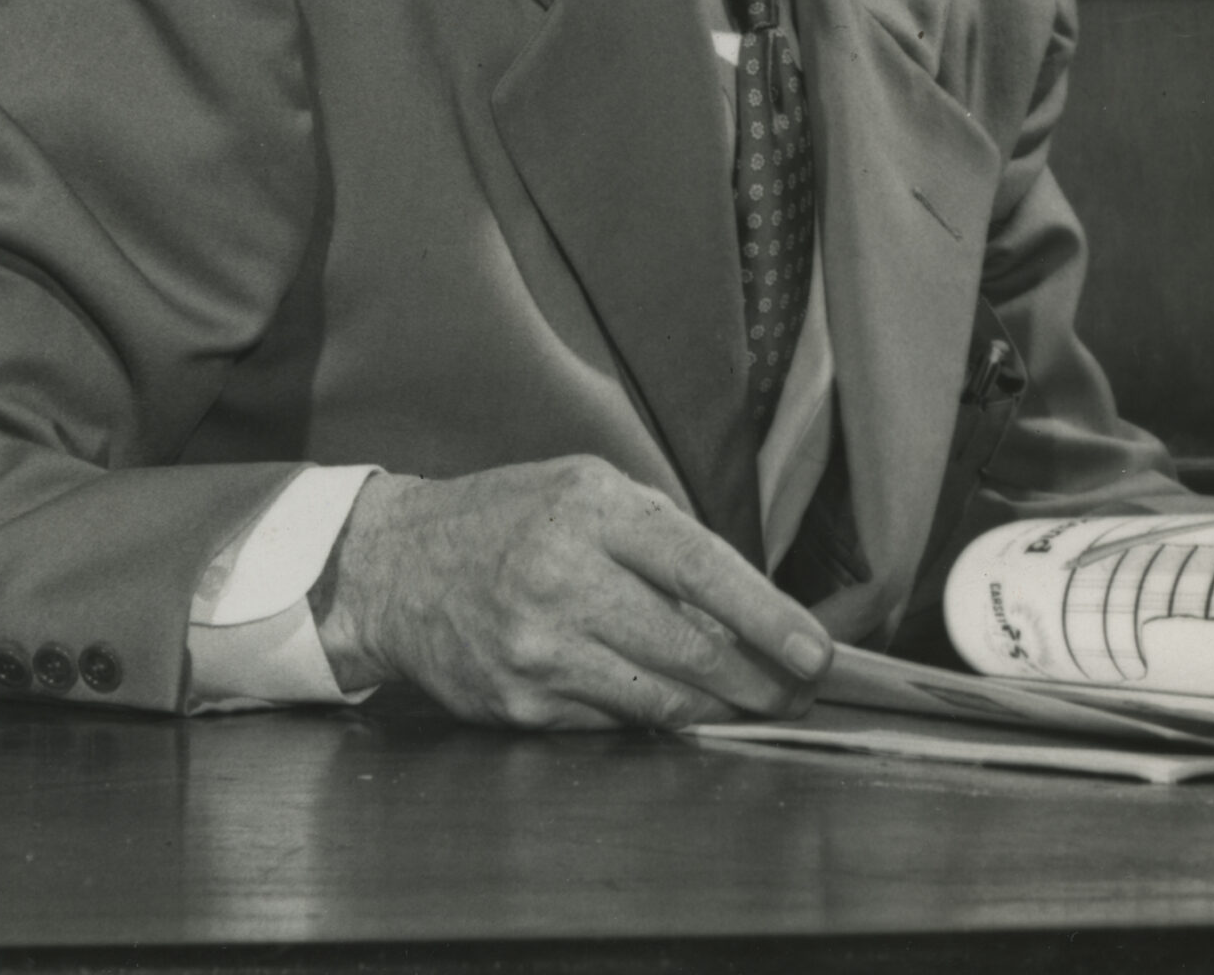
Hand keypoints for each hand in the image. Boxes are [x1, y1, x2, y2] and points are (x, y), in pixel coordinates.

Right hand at [310, 458, 832, 730]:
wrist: (398, 567)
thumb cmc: (511, 519)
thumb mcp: (588, 490)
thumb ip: (664, 537)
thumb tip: (750, 605)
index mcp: (592, 510)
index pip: (701, 567)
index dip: (767, 615)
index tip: (814, 652)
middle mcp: (562, 578)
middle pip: (689, 646)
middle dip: (758, 678)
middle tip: (799, 690)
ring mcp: (537, 649)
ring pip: (658, 699)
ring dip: (718, 708)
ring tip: (753, 702)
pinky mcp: (519, 705)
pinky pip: (612, 723)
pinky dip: (652, 717)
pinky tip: (675, 706)